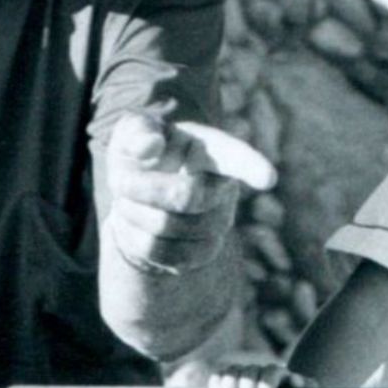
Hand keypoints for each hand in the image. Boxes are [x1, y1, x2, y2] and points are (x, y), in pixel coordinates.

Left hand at [106, 114, 276, 274]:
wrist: (141, 191)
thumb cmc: (143, 152)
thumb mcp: (134, 131)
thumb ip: (138, 131)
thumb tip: (150, 146)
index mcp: (214, 150)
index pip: (236, 157)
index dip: (252, 167)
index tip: (268, 178)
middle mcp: (224, 188)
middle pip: (186, 197)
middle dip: (143, 189)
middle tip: (118, 178)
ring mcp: (218, 223)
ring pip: (167, 228)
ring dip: (132, 213)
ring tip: (126, 200)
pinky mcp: (203, 253)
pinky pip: (162, 256)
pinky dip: (134, 239)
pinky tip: (133, 223)